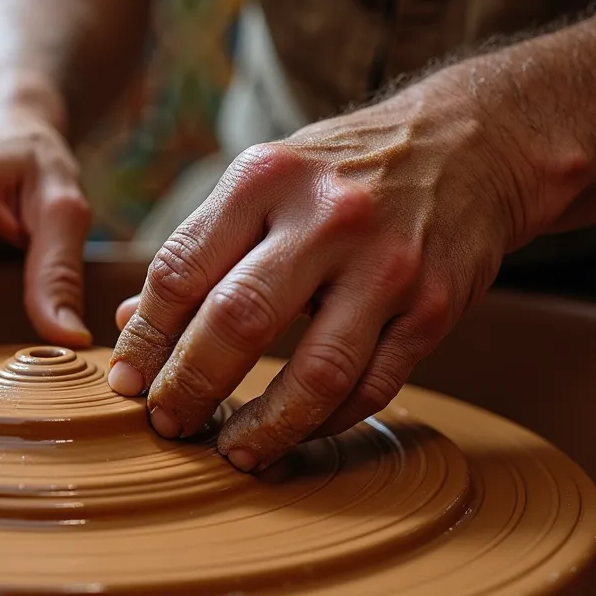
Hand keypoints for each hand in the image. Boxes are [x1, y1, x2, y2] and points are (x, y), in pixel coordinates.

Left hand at [109, 74, 545, 471]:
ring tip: (231, 452)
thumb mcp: (263, 182)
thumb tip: (129, 324)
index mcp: (265, 178)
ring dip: (264, 426)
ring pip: (315, 372)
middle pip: (238, 321)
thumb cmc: (341, 171)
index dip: (145, 336)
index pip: (181, 270)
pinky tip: (294, 433)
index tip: (126, 382)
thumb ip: (199, 249)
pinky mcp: (436, 306)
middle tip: (166, 422)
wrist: (469, 143)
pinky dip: (326, 421)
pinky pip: (372, 386)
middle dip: (190, 385)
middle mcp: (326, 217)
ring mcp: (387, 264)